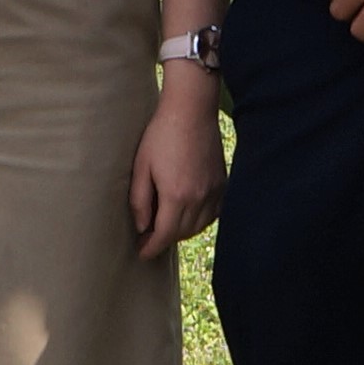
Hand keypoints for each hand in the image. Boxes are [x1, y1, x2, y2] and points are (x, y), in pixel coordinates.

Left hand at [131, 70, 223, 255]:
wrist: (191, 111)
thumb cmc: (161, 135)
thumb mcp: (141, 167)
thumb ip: (140, 201)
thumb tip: (142, 227)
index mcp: (177, 196)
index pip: (165, 235)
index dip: (151, 248)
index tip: (142, 254)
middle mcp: (199, 198)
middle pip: (182, 234)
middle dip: (164, 240)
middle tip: (148, 237)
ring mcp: (214, 191)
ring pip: (199, 226)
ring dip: (181, 231)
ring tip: (166, 225)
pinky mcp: (223, 183)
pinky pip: (213, 214)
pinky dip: (199, 220)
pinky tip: (187, 212)